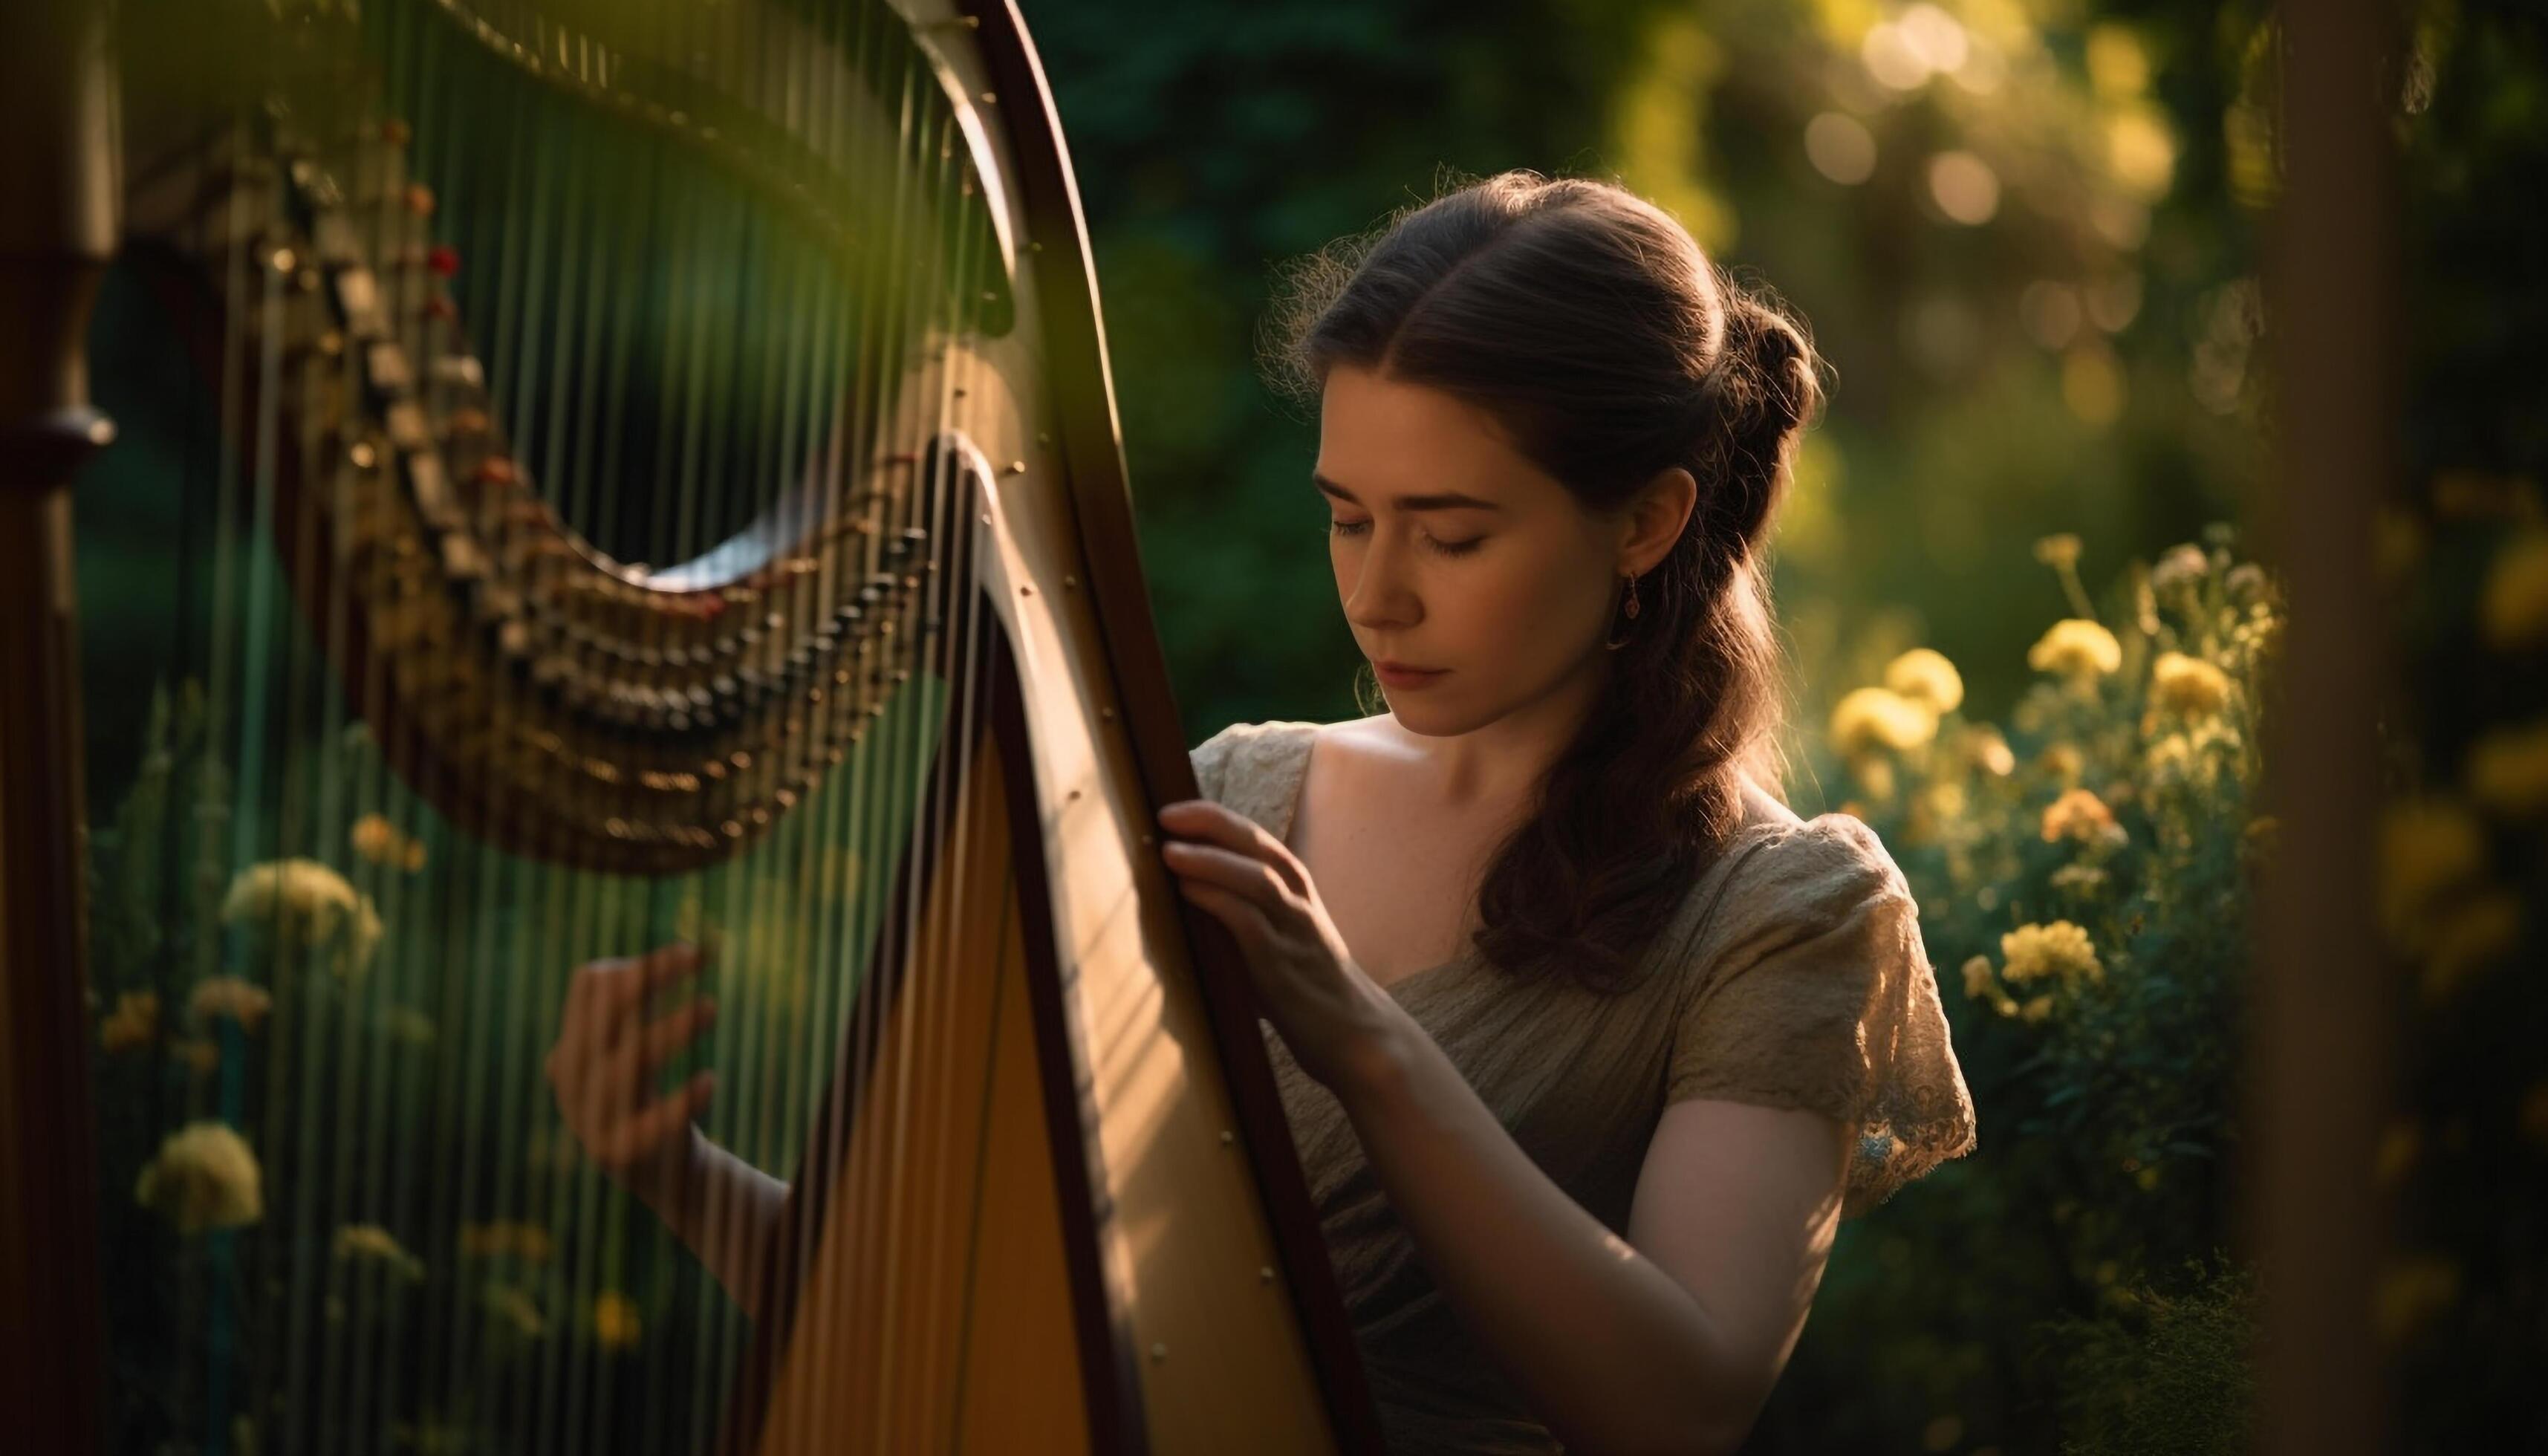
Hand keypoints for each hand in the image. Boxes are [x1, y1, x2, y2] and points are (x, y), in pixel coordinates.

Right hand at [546, 942, 718, 1206]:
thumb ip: (651, 1000)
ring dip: (670, 1031)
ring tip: (712, 1006)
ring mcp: (587, 1117)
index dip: (642, 965)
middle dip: (648, 986)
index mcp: (571, 1042)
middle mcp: (570, 1077)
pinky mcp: (616, 1153)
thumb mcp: (639, 1044)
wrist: (659, 1171)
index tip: (696, 952)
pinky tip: (710, 1079)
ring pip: (625, 1066)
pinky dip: (680, 1100)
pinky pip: (647, 1124)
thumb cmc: (648, 1092)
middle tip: (698, 963)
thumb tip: (700, 947)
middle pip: (604, 1019)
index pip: (591, 988)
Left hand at [1156, 799, 1408, 1095]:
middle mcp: (1297, 899)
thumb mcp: (1280, 939)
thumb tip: (1184, 908)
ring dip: (1209, 860)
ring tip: (1170, 851)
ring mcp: (1293, 928)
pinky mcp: (1281, 962)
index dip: (1214, 819)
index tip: (1174, 809)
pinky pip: (1248, 921)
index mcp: (1296, 888)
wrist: (1355, 1033)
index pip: (1254, 838)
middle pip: (1254, 844)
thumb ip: (1243, 918)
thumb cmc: (1307, 987)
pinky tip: (1188, 891)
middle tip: (1165, 815)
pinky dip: (1217, 900)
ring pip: (1254, 877)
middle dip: (1209, 823)